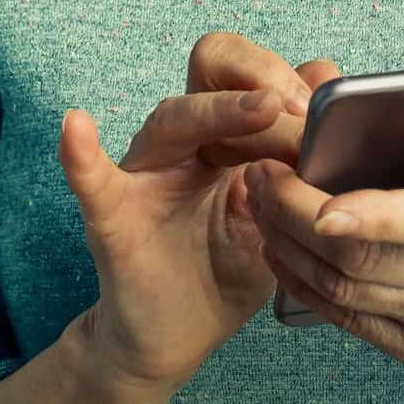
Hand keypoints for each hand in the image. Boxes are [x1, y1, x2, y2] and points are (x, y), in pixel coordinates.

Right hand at [58, 31, 340, 391]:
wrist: (177, 336)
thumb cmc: (227, 268)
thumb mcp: (279, 209)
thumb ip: (298, 151)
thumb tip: (326, 76)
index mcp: (227, 133)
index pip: (249, 73)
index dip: (284, 80)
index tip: (318, 110)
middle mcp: (184, 140)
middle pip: (209, 67)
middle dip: (257, 78)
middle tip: (296, 110)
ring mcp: (146, 174)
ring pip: (173, 119)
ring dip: (220, 110)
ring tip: (261, 109)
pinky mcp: (114, 218)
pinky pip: (92, 181)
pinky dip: (82, 154)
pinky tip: (76, 127)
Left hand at [246, 50, 403, 377]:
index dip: (370, 216)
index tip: (317, 198)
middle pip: (366, 259)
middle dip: (297, 217)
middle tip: (261, 171)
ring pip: (346, 290)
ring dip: (289, 245)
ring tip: (259, 199)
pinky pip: (347, 319)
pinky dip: (304, 283)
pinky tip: (279, 247)